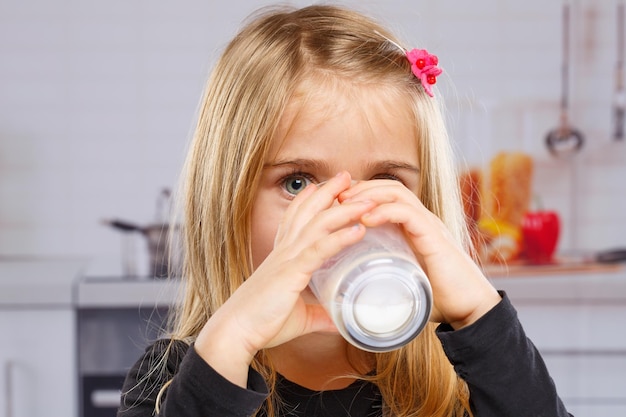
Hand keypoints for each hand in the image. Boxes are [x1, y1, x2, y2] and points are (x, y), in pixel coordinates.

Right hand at [194, 172, 375, 386]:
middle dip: (330, 191)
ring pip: (319, 224)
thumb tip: (339, 320)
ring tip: (367, 198)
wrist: (236, 331)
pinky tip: (359, 229)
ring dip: (344, 209)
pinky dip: (340, 237)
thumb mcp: (299, 318)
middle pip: (309, 211)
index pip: (295, 219)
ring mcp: (287, 258)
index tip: (323, 186)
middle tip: (348, 176)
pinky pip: (320, 248)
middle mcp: (284, 251)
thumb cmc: (261, 323)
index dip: (309, 200)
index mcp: (282, 256)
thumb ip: (320, 315)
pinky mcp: (292, 271)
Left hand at [339, 180, 500, 328]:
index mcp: (414, 227)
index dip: (360, 194)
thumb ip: (384, 276)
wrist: (471, 312)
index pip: (385, 196)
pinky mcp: (435, 237)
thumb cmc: (437, 299)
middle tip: (335, 198)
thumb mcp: (402, 281)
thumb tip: (354, 290)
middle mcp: (423, 220)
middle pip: (388, 187)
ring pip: (397, 193)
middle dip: (360, 188)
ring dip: (368, 194)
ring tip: (345, 204)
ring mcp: (430, 226)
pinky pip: (408, 213)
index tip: (335, 203)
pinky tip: (366, 219)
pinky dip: (385, 211)